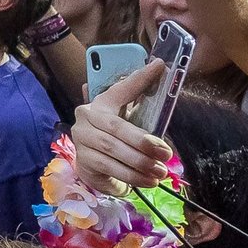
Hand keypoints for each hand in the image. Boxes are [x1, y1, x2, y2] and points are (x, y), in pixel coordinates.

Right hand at [69, 61, 172, 195]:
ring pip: (113, 150)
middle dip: (143, 142)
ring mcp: (82, 138)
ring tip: (160, 171)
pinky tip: (148, 180)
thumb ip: (140, 111)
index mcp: (101, 102)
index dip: (139, 78)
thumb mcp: (128, 123)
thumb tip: (162, 88)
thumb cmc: (117, 140)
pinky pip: (110, 168)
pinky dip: (133, 176)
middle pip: (117, 127)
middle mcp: (87, 116)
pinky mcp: (83, 160)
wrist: (93, 166)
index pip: (122, 88)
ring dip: (140, 162)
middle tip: (166, 154)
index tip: (159, 66)